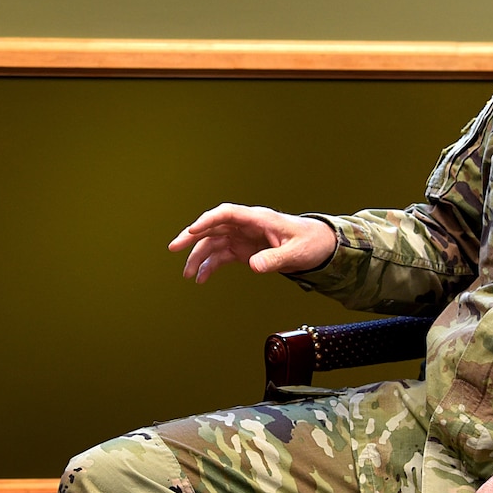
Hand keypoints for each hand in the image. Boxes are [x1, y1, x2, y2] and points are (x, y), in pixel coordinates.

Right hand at [168, 204, 337, 282]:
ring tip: (187, 274)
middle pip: (213, 226)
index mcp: (258, 219)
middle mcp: (246, 226)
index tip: (193, 230)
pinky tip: (201, 278)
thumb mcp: (296, 252)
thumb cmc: (310, 242)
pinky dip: (210, 267)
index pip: (227, 213)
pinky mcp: (243, 250)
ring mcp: (242, 237)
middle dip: (192, 237)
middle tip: (174, 247)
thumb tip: (254, 266)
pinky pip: (221, 256)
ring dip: (198, 257)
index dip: (208, 220)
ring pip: (213, 243)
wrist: (318, 246)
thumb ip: (274, 259)